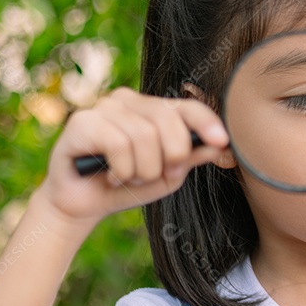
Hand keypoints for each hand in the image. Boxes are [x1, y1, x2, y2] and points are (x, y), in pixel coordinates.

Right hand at [35, 87, 229, 229]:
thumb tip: (219, 146)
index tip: (222, 141)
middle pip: (169, 120)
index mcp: (152, 109)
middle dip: (171, 156)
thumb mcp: (168, 175)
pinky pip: (118, 144)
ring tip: (128, 177)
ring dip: (141, 170)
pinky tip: (110, 175)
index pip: (187, 106)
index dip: (207, 121)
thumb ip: (191, 158)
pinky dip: (121, 169)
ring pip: (144, 136)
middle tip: (156, 175)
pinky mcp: (83, 121)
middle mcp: (129, 100)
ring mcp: (105, 107)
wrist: (84, 204)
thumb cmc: (128, 185)